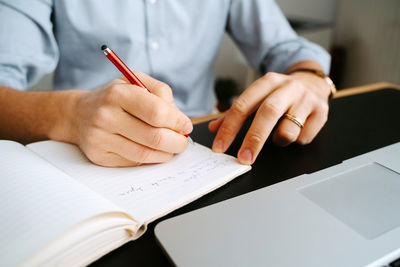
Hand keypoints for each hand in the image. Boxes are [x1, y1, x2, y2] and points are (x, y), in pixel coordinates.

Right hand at [68, 72, 192, 166]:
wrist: (79, 114)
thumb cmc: (115, 97)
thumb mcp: (136, 82)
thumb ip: (161, 92)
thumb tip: (180, 118)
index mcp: (118, 94)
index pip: (157, 112)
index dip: (178, 122)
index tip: (186, 125)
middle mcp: (106, 116)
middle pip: (154, 137)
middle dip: (177, 142)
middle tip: (183, 140)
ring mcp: (100, 138)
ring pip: (145, 154)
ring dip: (167, 153)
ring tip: (172, 147)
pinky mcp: (99, 156)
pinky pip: (134, 162)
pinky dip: (151, 159)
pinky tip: (155, 151)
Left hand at [208, 71, 330, 164]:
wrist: (312, 83)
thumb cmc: (279, 94)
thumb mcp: (257, 97)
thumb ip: (236, 113)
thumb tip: (214, 128)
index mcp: (267, 82)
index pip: (243, 105)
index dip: (229, 128)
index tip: (220, 147)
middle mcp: (287, 88)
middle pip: (267, 114)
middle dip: (253, 139)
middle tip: (243, 159)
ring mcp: (306, 99)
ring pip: (288, 130)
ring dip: (279, 140)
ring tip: (279, 134)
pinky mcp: (322, 112)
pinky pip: (304, 138)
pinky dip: (296, 141)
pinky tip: (297, 130)